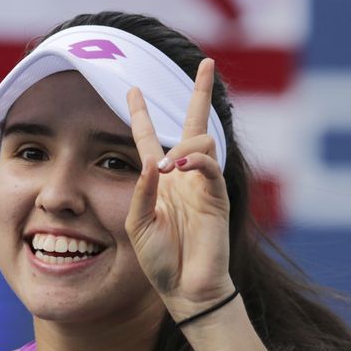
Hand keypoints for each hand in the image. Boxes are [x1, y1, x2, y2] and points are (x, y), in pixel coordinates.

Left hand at [125, 58, 234, 308]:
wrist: (185, 288)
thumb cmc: (159, 261)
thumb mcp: (137, 224)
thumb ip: (142, 192)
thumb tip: (152, 161)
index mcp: (160, 181)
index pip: (150, 138)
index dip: (142, 114)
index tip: (132, 88)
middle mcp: (182, 175)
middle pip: (193, 123)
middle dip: (200, 92)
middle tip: (207, 62)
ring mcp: (202, 183)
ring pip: (202, 140)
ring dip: (183, 146)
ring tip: (167, 168)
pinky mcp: (217, 196)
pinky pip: (210, 164)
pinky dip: (195, 160)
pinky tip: (179, 167)